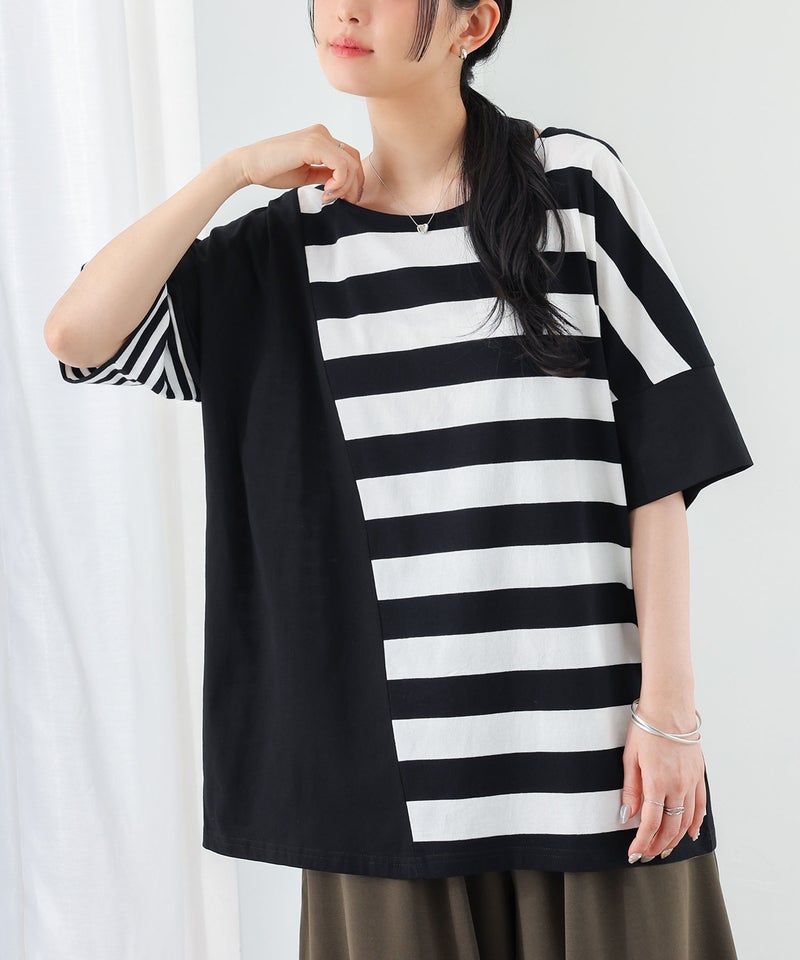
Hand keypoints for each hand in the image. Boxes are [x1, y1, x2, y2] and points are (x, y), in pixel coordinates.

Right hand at [232, 124, 364, 203]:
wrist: (250, 166)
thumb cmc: (273, 170)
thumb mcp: (307, 174)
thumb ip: (326, 174)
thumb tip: (345, 184)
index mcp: (321, 137)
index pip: (350, 157)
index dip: (354, 180)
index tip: (345, 198)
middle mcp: (322, 133)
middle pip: (354, 159)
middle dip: (354, 184)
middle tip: (344, 201)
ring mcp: (318, 136)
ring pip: (350, 163)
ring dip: (345, 186)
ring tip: (329, 196)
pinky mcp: (313, 145)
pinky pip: (340, 165)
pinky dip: (339, 182)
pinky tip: (326, 191)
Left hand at [620, 708, 706, 862]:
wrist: (669, 707)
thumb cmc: (645, 729)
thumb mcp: (630, 758)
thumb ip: (630, 789)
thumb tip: (626, 816)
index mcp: (657, 782)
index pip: (651, 823)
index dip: (642, 842)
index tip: (634, 853)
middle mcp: (677, 786)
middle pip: (670, 827)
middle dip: (657, 845)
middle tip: (646, 855)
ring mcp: (691, 781)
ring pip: (686, 820)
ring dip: (675, 839)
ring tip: (664, 850)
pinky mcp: (699, 775)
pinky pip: (700, 805)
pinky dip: (695, 822)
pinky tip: (689, 832)